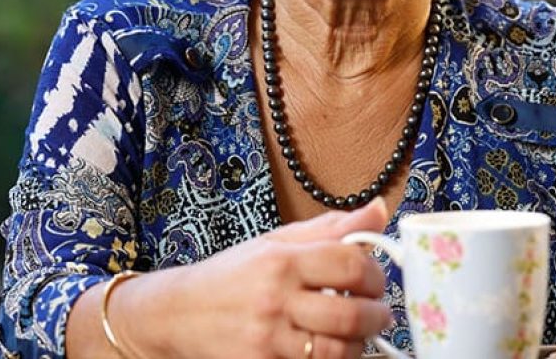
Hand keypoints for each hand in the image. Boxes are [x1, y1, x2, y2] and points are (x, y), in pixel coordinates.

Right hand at [127, 199, 393, 358]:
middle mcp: (275, 300)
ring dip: (359, 345)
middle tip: (378, 313)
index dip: (376, 274)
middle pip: (351, 315)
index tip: (375, 281)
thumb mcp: (276, 242)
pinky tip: (330, 351)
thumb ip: (330, 229)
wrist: (177, 315)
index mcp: (282, 262)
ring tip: (356, 334)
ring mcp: (268, 341)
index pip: (350, 264)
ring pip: (338, 352)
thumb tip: (379, 211)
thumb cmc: (232, 277)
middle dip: (377, 316)